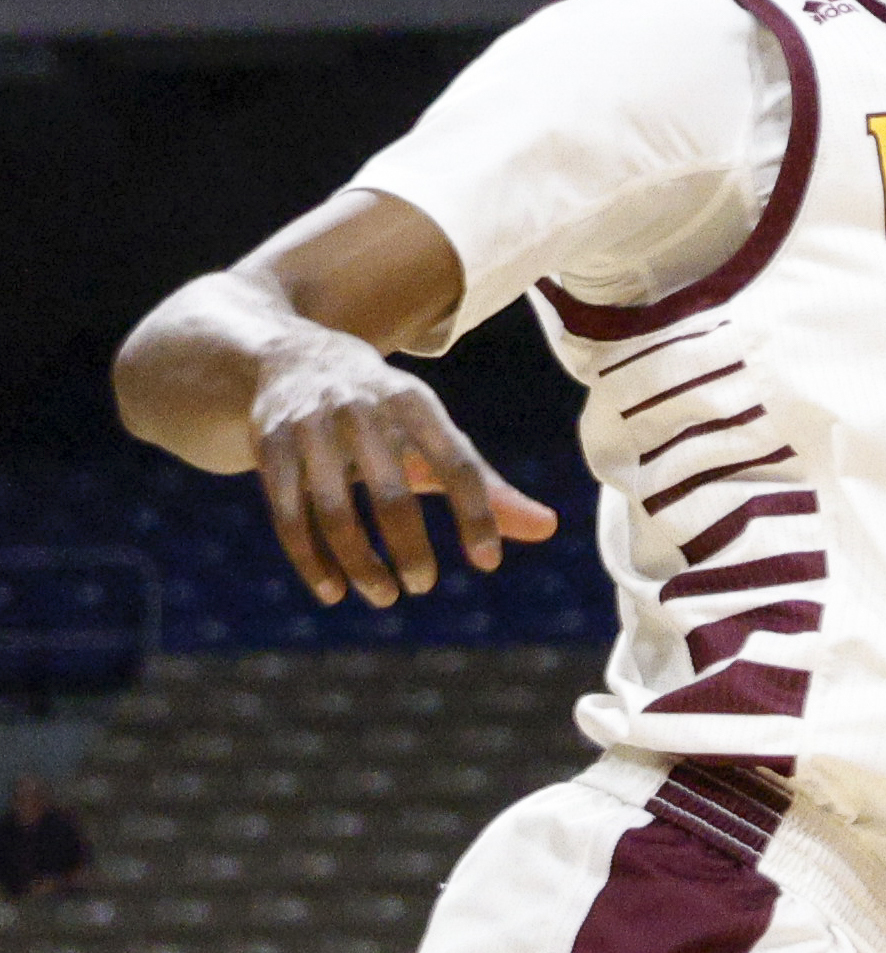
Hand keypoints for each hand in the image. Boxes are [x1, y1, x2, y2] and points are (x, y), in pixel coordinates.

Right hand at [248, 324, 557, 606]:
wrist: (291, 357)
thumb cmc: (383, 410)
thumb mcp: (433, 432)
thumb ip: (484, 484)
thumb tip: (548, 529)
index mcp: (415, 402)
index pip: (456, 462)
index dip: (474, 513)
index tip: (488, 562)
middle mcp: (363, 410)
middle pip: (392, 493)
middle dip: (410, 548)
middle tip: (424, 586)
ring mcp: (311, 429)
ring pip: (334, 512)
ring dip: (360, 562)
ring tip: (385, 595)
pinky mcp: (270, 449)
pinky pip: (289, 517)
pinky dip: (312, 561)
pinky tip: (334, 591)